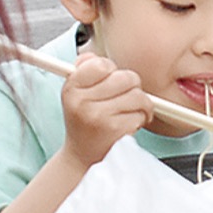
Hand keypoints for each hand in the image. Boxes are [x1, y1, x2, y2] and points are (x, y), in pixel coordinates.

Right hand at [60, 53, 153, 172]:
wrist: (82, 156)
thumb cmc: (85, 120)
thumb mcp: (77, 93)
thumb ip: (85, 68)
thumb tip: (94, 55)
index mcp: (71, 88)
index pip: (102, 64)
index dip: (112, 71)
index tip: (110, 81)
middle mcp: (81, 102)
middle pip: (127, 77)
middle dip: (132, 87)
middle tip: (125, 97)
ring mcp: (98, 116)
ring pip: (138, 96)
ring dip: (141, 104)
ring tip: (131, 111)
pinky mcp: (114, 130)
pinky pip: (141, 114)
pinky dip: (140, 119)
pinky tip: (129, 124)